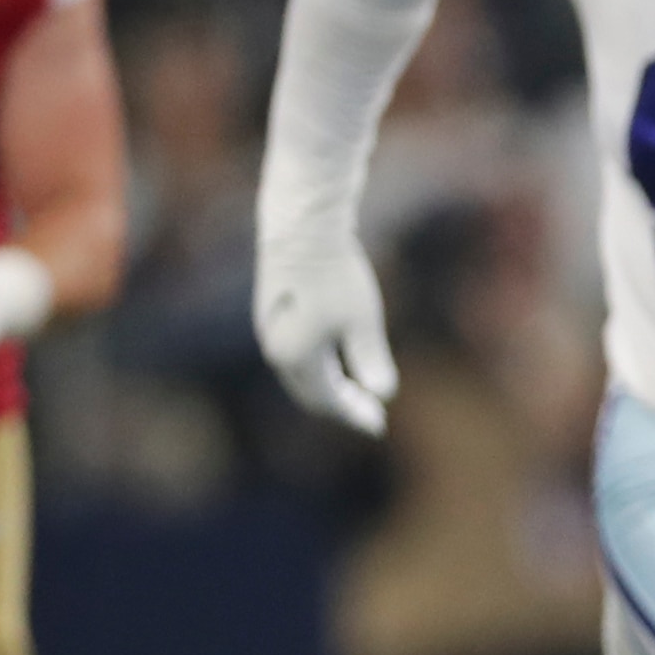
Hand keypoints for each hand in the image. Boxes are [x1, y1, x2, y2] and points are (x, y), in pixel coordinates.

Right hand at [255, 233, 397, 435]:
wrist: (303, 228)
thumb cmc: (335, 274)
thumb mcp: (362, 320)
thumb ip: (371, 361)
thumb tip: (384, 395)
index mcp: (297, 358)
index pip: (328, 402)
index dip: (354, 415)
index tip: (379, 425)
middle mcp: (276, 350)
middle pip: (311, 395)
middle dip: (342, 407)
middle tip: (372, 414)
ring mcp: (271, 332)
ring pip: (301, 376)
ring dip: (329, 390)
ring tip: (358, 394)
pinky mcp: (273, 315)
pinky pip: (296, 357)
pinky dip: (318, 370)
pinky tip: (338, 364)